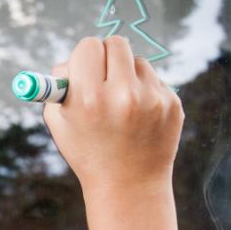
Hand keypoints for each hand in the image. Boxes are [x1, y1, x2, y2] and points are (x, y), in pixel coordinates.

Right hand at [42, 35, 183, 191]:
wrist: (128, 186)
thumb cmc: (88, 152)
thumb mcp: (59, 123)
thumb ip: (58, 85)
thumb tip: (69, 59)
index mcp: (89, 99)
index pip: (88, 46)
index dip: (84, 57)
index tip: (85, 68)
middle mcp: (122, 95)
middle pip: (115, 43)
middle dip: (106, 56)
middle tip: (103, 75)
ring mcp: (151, 99)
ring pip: (137, 61)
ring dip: (128, 75)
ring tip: (122, 106)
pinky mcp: (172, 104)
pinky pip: (155, 80)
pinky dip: (145, 92)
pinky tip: (139, 118)